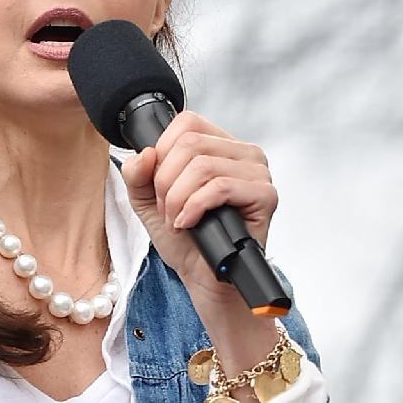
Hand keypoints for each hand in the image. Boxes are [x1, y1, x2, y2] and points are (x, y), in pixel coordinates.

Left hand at [120, 111, 281, 375]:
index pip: (187, 122)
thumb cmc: (186, 242)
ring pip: (203, 164)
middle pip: (190, 143)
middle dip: (166, 183)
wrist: (205, 280)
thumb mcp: (149, 204)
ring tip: (178, 221)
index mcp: (219, 146)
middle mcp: (243, 153)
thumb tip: (142, 154)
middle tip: (167, 212)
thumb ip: (137, 176)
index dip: (162, 153)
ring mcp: (257, 172)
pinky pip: (222, 186)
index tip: (158, 187)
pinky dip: (195, 206)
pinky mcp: (265, 195)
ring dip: (178, 198)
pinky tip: (189, 224)